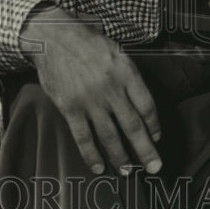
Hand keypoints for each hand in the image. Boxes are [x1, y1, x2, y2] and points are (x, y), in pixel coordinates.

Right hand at [21, 6, 161, 175]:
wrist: (53, 37)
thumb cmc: (86, 42)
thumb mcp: (116, 52)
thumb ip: (129, 77)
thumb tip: (141, 105)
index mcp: (126, 72)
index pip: (147, 105)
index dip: (154, 125)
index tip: (156, 137)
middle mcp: (110, 88)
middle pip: (133, 126)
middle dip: (146, 150)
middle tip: (154, 167)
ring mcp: (90, 100)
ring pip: (110, 135)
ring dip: (121, 157)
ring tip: (127, 171)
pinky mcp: (70, 107)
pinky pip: (83, 136)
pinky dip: (91, 154)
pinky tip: (97, 166)